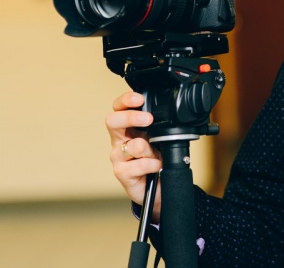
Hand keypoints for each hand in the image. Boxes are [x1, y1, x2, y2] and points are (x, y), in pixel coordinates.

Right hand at [106, 91, 162, 219]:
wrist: (159, 186)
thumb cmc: (157, 158)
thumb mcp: (160, 138)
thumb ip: (160, 127)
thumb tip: (170, 115)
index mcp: (128, 127)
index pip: (119, 108)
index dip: (126, 100)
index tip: (139, 98)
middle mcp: (120, 139)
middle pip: (113, 121)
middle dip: (131, 117)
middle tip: (149, 119)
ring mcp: (119, 157)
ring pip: (132, 145)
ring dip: (150, 149)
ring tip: (158, 154)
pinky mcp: (122, 173)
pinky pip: (138, 165)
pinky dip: (152, 164)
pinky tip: (158, 166)